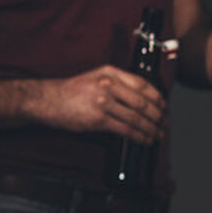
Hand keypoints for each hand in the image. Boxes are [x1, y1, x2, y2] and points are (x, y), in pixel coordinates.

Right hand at [25, 65, 165, 143]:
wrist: (47, 100)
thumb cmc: (72, 90)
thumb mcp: (96, 76)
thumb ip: (118, 82)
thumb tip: (142, 98)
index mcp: (111, 73)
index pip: (143, 84)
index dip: (157, 97)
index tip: (164, 106)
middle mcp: (109, 85)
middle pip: (143, 102)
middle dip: (158, 116)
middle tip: (164, 123)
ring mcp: (103, 102)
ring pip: (136, 118)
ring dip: (150, 129)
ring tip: (157, 134)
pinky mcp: (98, 119)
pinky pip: (125, 129)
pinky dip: (138, 136)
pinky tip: (144, 139)